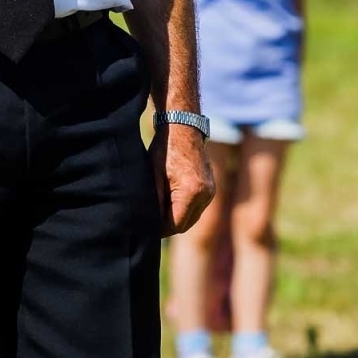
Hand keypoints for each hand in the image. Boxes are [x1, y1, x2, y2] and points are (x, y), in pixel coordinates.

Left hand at [151, 122, 214, 236]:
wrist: (183, 128)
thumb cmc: (165, 150)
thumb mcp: (154, 177)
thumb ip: (154, 203)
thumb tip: (148, 223)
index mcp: (192, 192)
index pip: (175, 224)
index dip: (159, 229)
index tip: (146, 227)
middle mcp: (206, 194)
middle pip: (185, 224)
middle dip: (167, 225)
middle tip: (150, 221)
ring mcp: (211, 192)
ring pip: (192, 217)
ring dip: (177, 218)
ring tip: (159, 210)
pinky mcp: (211, 188)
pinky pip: (197, 207)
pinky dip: (185, 209)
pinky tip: (170, 201)